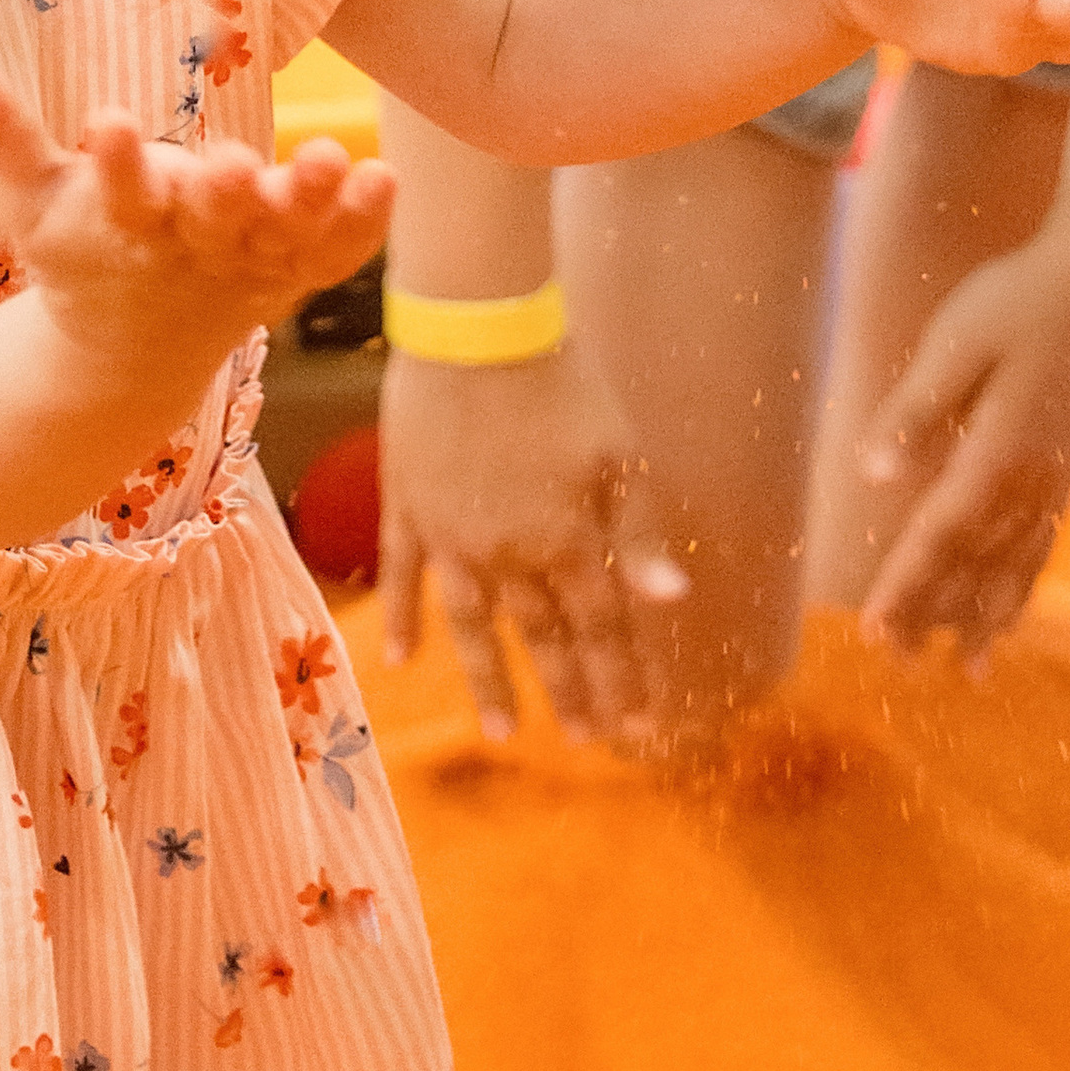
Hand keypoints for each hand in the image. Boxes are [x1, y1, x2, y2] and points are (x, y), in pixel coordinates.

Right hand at [0, 61, 394, 369]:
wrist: (129, 355)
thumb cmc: (79, 253)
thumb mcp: (33, 196)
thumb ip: (0, 128)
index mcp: (120, 223)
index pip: (116, 190)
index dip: (115, 164)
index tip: (108, 124)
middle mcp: (187, 248)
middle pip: (209, 220)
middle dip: (219, 193)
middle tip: (231, 163)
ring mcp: (245, 265)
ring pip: (280, 236)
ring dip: (305, 202)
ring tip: (329, 158)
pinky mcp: (290, 273)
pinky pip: (331, 254)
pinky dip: (358, 227)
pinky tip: (383, 180)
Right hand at [375, 345, 686, 745]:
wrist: (475, 328)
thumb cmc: (562, 384)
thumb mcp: (617, 457)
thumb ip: (637, 535)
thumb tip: (669, 603)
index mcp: (566, 541)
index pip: (601, 630)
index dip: (621, 680)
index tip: (638, 728)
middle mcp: (507, 554)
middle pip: (543, 637)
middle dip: (569, 693)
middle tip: (584, 742)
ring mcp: (451, 536)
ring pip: (472, 626)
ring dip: (489, 681)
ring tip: (501, 732)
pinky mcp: (408, 507)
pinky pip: (404, 576)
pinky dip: (402, 618)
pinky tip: (399, 659)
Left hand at [852, 237, 1069, 656]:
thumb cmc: (1017, 297)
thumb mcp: (953, 343)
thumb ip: (915, 412)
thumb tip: (872, 477)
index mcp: (997, 452)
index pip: (939, 537)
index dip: (906, 588)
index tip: (873, 634)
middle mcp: (1033, 478)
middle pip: (976, 564)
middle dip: (936, 616)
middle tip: (897, 664)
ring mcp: (1059, 474)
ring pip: (1019, 564)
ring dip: (988, 616)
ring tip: (967, 669)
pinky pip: (1047, 543)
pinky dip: (1028, 584)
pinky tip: (1017, 605)